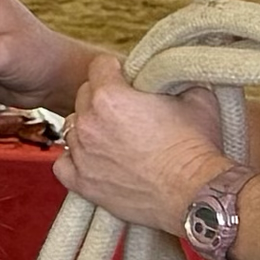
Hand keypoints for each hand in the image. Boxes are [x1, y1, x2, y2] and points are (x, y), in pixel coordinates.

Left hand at [55, 55, 232, 232]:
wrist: (195, 193)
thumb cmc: (196, 147)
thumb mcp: (196, 97)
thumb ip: (175, 79)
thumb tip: (173, 76)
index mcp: (110, 97)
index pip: (98, 66)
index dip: (115, 69)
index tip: (126, 78)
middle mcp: (89, 123)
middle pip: (84, 96)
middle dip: (103, 97)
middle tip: (126, 110)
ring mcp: (82, 155)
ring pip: (73, 128)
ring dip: (90, 128)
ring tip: (115, 137)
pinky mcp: (82, 183)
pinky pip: (63, 163)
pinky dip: (76, 159)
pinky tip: (95, 159)